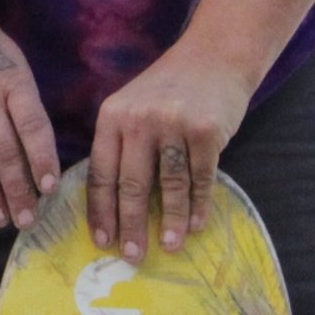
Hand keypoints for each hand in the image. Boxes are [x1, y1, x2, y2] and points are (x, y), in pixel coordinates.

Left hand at [87, 42, 258, 258]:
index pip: (100, 172)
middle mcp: (139, 119)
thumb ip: (120, 146)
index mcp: (112, 116)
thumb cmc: (168, 90)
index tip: (101, 241)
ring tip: (168, 247)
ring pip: (168, 185)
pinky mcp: (207, 130)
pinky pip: (201, 177)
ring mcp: (174, 123)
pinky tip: (196, 225)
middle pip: (131, 184)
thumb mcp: (132, 107)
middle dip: (130, 225)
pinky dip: (199, 205)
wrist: (214, 57)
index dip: (100, 211)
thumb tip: (112, 206)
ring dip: (169, 221)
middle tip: (131, 256)